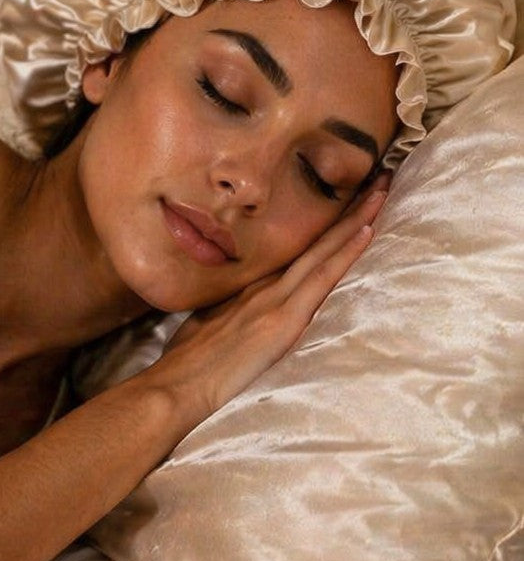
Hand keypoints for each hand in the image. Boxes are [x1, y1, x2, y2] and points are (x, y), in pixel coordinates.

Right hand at [144, 184, 387, 430]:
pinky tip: (365, 230)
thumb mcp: (209, 327)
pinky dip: (345, 252)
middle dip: (348, 210)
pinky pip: (322, 278)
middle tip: (379, 176)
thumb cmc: (186, 365)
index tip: (349, 201)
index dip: (324, 227)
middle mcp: (266, 287)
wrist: (178, 384)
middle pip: (315, 242)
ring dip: (355, 219)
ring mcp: (275, 301)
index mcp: (251, 290)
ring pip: (324, 251)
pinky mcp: (283, 320)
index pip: (297, 253)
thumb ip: (231, 314)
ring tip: (382, 188)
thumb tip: (240, 312)